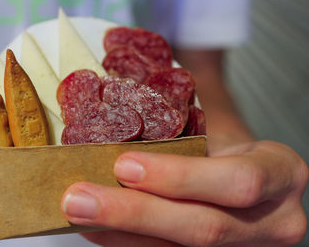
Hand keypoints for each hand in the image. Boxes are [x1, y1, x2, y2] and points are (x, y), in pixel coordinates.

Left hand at [61, 141, 307, 245]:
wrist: (241, 163)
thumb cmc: (222, 138)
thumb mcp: (215, 126)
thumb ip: (175, 131)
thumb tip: (100, 125)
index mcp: (280, 172)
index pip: (238, 181)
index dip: (180, 177)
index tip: (124, 165)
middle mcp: (273, 219)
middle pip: (204, 227)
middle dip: (134, 213)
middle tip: (80, 197)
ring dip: (120, 232)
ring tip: (78, 211)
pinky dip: (125, 241)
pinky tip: (96, 227)